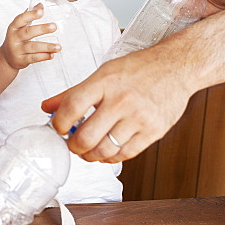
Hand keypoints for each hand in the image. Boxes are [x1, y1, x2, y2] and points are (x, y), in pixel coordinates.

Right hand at [0, 5, 61, 69]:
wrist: (6, 58)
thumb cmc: (15, 40)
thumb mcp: (19, 27)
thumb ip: (29, 16)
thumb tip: (40, 5)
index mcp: (13, 28)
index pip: (21, 19)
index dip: (31, 15)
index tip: (41, 11)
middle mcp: (14, 38)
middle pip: (28, 32)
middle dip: (42, 29)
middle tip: (54, 27)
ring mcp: (17, 50)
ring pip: (32, 47)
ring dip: (47, 46)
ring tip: (58, 46)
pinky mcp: (21, 60)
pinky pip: (34, 58)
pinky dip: (44, 56)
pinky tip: (51, 54)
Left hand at [42, 40, 196, 162]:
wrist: (177, 66)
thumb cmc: (139, 69)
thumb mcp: (104, 73)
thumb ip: (74, 92)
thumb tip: (47, 107)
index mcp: (106, 82)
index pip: (72, 107)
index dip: (58, 123)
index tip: (58, 127)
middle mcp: (122, 100)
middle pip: (86, 136)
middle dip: (73, 146)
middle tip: (72, 143)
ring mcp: (139, 117)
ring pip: (104, 150)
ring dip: (90, 156)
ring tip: (88, 149)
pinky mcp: (154, 131)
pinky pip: (126, 154)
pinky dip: (111, 157)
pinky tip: (107, 150)